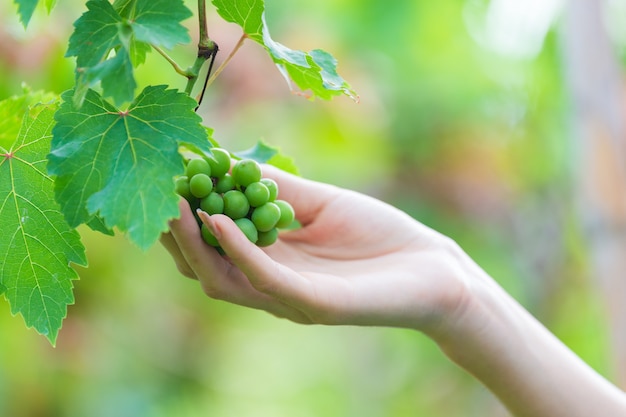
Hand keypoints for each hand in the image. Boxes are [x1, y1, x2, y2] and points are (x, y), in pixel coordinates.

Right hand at [161, 166, 476, 334]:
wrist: (434, 269)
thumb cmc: (379, 236)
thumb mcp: (320, 203)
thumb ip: (276, 188)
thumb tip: (227, 160)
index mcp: (273, 262)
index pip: (214, 246)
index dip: (187, 218)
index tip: (167, 180)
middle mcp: (272, 285)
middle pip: (208, 268)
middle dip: (178, 235)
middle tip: (156, 196)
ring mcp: (290, 299)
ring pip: (225, 280)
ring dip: (195, 244)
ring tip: (175, 205)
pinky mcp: (314, 304)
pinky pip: (265, 279)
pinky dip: (238, 250)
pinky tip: (218, 220)